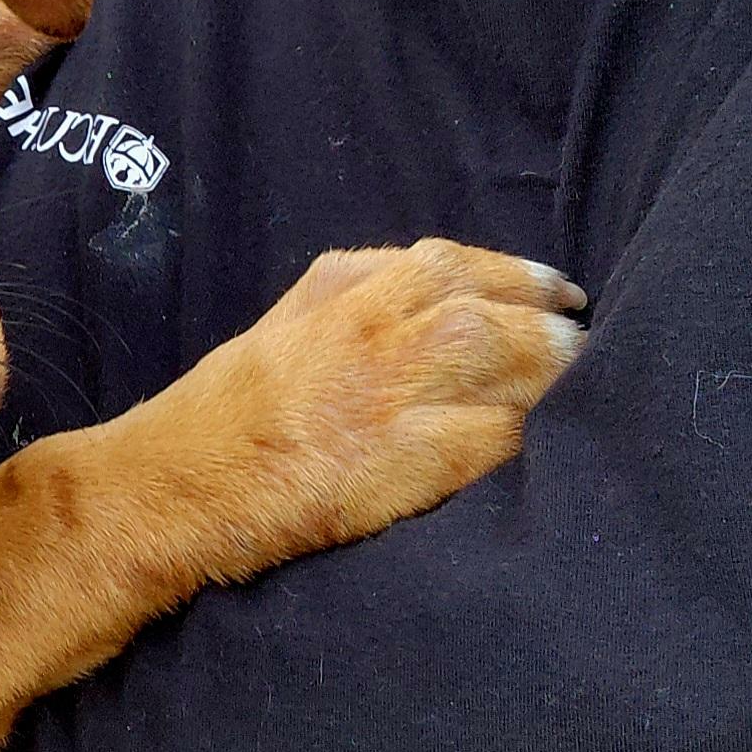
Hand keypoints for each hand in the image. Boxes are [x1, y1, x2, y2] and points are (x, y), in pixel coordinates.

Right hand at [140, 239, 584, 586]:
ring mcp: (386, 387)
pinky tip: (542, 447)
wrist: (168, 489)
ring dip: (550, 377)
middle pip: (491, 306)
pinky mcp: (400, 455)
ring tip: (578, 392)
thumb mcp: (282, 331)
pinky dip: (524, 437)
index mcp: (340, 287)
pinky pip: (493, 437)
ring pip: (503, 359)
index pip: (453, 262)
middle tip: (582, 349)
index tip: (556, 297)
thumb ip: (351, 301)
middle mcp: (370, 323)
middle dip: (549, 326)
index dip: (519, 278)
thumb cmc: (216, 423)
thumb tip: (426, 292)